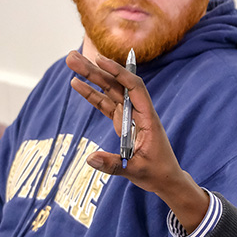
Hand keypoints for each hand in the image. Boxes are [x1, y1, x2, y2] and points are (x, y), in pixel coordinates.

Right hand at [65, 51, 208, 231]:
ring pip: (109, 91)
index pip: (134, 88)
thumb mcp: (136, 170)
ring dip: (91, 77)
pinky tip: (77, 84)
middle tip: (72, 57)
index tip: (101, 60)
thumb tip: (90, 159)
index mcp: (148, 118)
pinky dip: (91, 95)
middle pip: (116, 85)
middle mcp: (138, 112)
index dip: (119, 73)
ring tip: (71, 62)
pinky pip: (105, 105)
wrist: (165, 179)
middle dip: (96, 70)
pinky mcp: (121, 123)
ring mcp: (129, 116)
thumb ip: (113, 164)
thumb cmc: (157, 173)